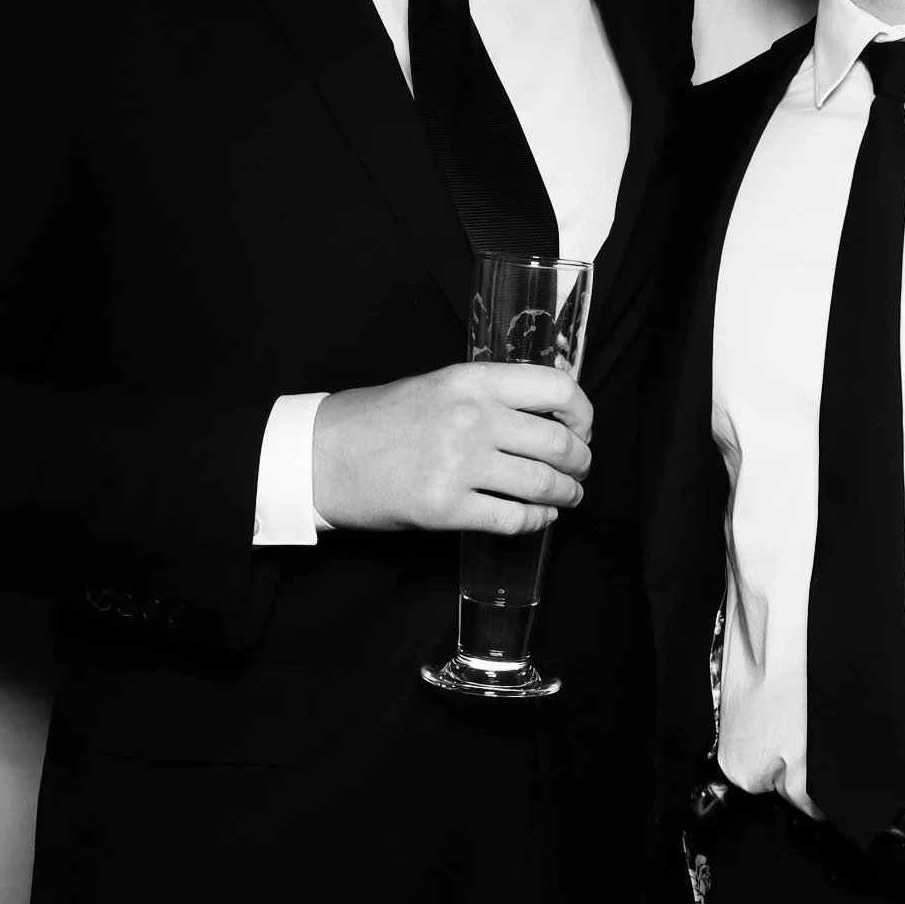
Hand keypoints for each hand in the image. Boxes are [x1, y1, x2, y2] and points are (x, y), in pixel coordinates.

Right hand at [311, 363, 592, 534]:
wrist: (321, 455)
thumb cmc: (379, 420)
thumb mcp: (439, 386)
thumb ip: (490, 395)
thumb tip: (547, 414)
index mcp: (473, 380)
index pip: (558, 389)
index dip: (583, 413)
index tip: (582, 429)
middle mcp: (472, 417)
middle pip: (559, 443)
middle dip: (581, 463)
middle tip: (580, 471)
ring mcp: (459, 464)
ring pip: (543, 485)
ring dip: (566, 495)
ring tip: (568, 497)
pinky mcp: (445, 508)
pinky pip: (512, 519)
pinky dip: (535, 523)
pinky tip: (536, 519)